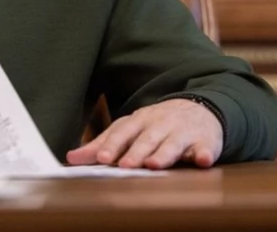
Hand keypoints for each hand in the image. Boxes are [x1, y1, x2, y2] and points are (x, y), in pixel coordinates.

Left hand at [66, 99, 222, 169]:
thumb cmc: (156, 125)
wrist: (198, 109)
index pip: (123, 132)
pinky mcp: (204, 141)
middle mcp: (159, 124)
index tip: (102, 158)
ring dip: (164, 153)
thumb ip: (102, 145)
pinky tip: (203, 160)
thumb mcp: (129, 130)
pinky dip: (204, 153)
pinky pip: (205, 148)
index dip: (112, 145)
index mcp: (138, 121)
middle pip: (146, 138)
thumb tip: (71, 158)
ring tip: (154, 164)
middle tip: (125, 165)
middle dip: (136, 151)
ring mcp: (182, 132)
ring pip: (172, 143)